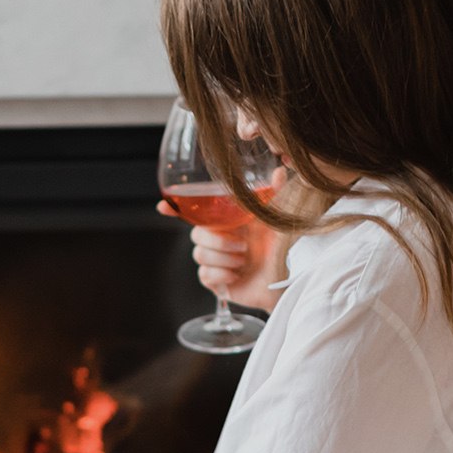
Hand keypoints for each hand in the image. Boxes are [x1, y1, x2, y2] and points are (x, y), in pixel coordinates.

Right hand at [156, 167, 287, 312]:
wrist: (290, 278)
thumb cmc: (285, 246)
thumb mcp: (278, 217)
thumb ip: (276, 193)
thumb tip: (281, 170)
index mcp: (228, 221)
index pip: (196, 213)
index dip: (175, 208)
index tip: (162, 205)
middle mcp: (220, 240)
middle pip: (196, 234)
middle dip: (217, 240)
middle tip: (243, 246)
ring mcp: (218, 261)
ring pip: (199, 255)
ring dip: (223, 258)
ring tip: (245, 260)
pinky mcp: (218, 282)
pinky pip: (205, 275)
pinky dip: (222, 275)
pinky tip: (237, 275)